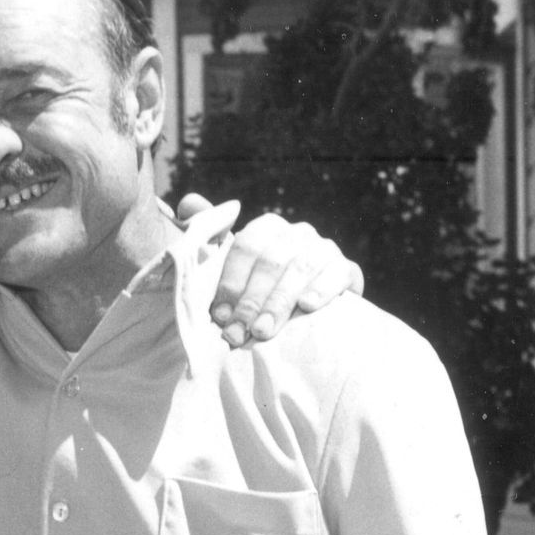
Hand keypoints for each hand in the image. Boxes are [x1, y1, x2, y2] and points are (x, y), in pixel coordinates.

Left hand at [179, 194, 364, 347]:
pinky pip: (336, 274)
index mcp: (266, 228)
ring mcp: (323, 249)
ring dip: (279, 302)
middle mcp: (296, 233)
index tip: (218, 315)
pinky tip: (307, 307)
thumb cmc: (259, 291)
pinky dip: (321, 289)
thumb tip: (188, 202)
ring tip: (264, 331)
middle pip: (271, 261)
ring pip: (300, 269)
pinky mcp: (346, 269)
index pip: (245, 246)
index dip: (230, 282)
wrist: (307, 312)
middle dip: (251, 300)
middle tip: (239, 332)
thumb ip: (208, 237)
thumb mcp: (232, 269)